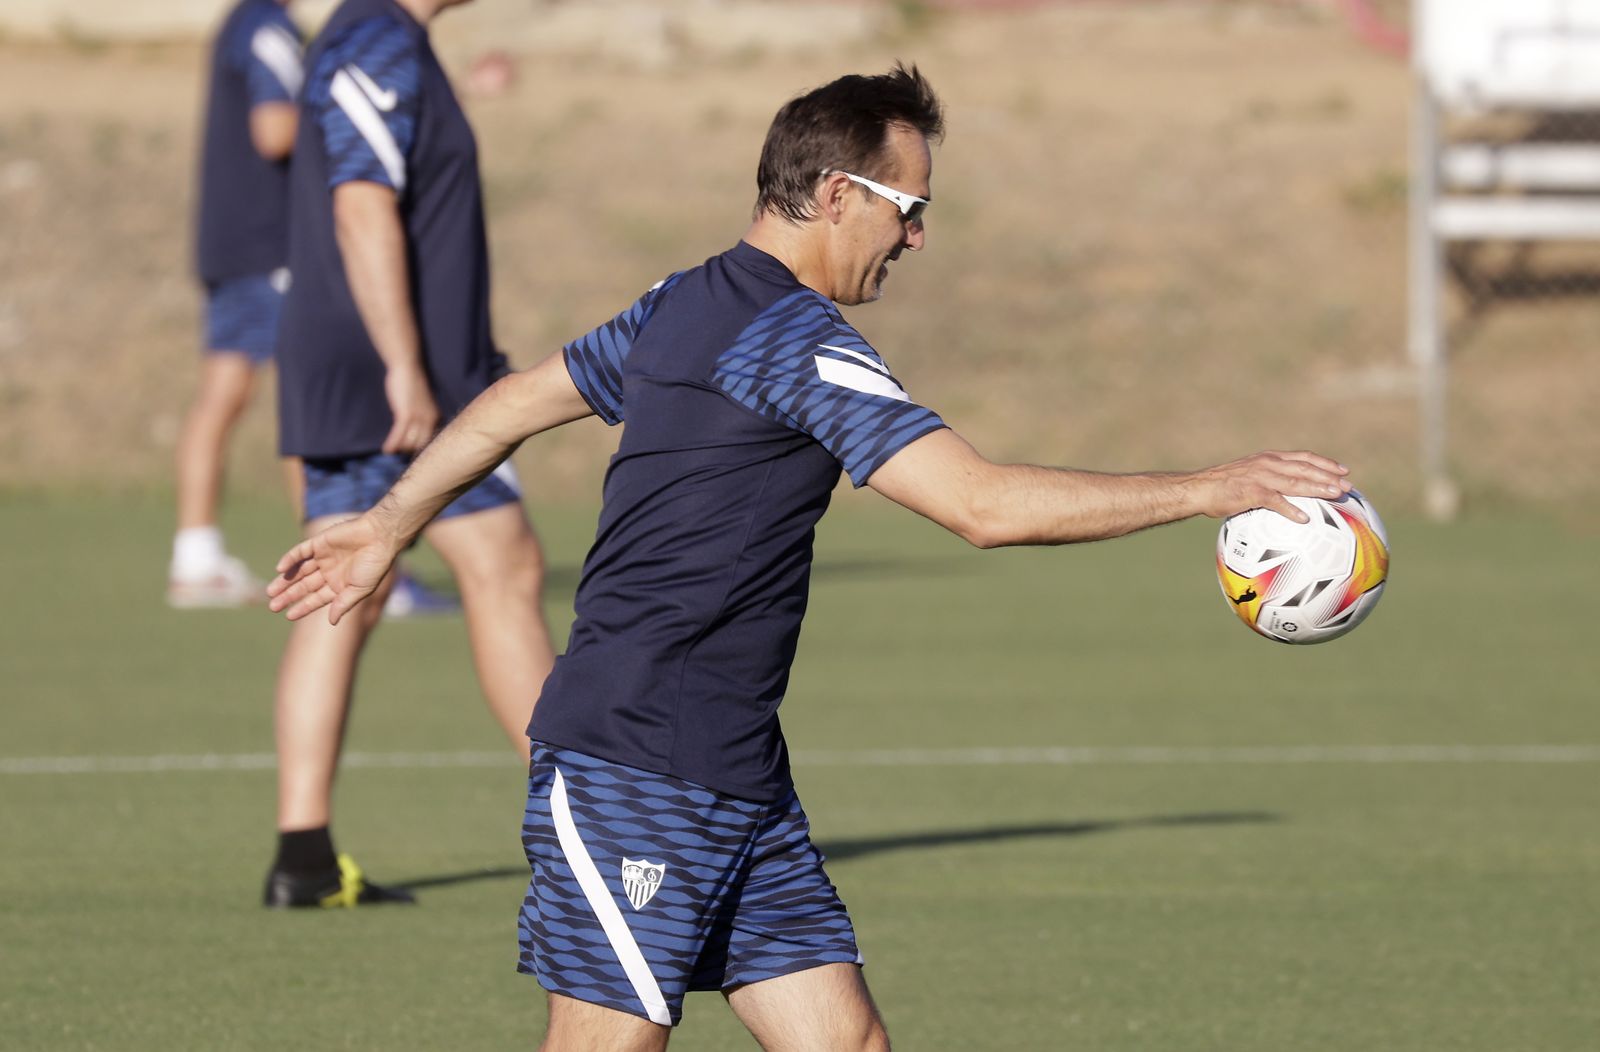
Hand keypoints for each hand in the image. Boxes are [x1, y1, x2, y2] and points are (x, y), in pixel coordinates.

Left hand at [266, 515, 399, 623]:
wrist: (380, 537)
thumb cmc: (374, 565)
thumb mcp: (360, 589)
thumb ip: (343, 604)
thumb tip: (331, 622)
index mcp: (339, 585)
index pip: (316, 598)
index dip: (303, 607)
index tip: (288, 615)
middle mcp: (329, 571)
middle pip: (304, 586)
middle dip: (288, 595)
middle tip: (272, 606)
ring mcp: (323, 557)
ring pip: (299, 570)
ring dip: (285, 580)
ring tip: (270, 591)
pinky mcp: (319, 542)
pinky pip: (300, 551)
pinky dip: (290, 559)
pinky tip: (280, 569)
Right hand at [382, 364, 439, 453]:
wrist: (407, 368)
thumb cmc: (412, 383)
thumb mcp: (421, 403)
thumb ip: (421, 416)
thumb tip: (413, 430)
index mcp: (436, 416)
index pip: (431, 440)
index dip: (420, 447)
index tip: (411, 452)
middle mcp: (430, 419)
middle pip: (420, 444)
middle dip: (409, 449)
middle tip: (399, 452)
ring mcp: (418, 418)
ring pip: (409, 442)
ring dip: (399, 448)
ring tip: (390, 451)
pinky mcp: (405, 415)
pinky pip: (398, 435)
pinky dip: (392, 444)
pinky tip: (386, 449)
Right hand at [1193, 450, 1350, 522]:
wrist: (1199, 488)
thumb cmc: (1221, 486)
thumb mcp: (1247, 476)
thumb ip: (1267, 480)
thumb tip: (1284, 495)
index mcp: (1269, 458)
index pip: (1303, 457)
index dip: (1325, 463)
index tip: (1343, 470)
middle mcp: (1268, 464)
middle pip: (1305, 467)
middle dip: (1329, 476)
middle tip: (1348, 486)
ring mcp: (1260, 477)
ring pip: (1296, 481)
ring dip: (1318, 488)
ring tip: (1335, 495)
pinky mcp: (1251, 492)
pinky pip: (1276, 501)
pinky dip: (1291, 509)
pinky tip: (1304, 518)